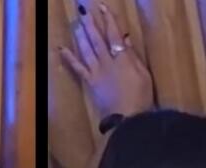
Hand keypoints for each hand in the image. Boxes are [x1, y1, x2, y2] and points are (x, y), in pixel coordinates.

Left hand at [59, 2, 152, 120]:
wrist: (127, 118)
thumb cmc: (141, 97)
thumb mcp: (144, 74)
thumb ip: (133, 56)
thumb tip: (125, 39)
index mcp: (123, 58)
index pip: (114, 34)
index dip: (108, 20)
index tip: (103, 8)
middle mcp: (107, 61)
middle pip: (98, 39)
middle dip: (91, 24)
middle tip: (83, 12)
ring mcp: (97, 72)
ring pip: (87, 49)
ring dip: (81, 35)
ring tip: (76, 24)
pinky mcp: (90, 82)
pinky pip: (78, 68)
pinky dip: (69, 58)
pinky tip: (62, 49)